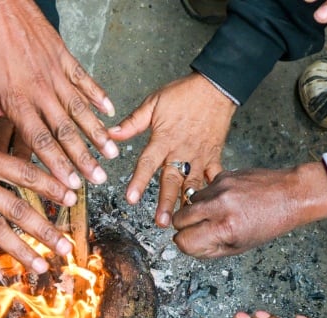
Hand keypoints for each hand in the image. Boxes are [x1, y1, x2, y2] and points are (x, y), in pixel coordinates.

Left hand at [0, 0, 117, 187]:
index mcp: (14, 96)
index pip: (41, 139)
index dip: (58, 165)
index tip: (71, 185)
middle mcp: (39, 86)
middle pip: (66, 130)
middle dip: (84, 158)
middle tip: (100, 179)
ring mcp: (54, 69)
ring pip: (80, 108)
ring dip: (97, 133)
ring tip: (112, 152)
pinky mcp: (61, 52)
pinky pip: (84, 77)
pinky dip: (98, 94)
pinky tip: (109, 110)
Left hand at [109, 72, 235, 227]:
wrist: (216, 86)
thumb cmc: (184, 93)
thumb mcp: (153, 103)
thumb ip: (132, 123)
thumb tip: (109, 133)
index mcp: (164, 139)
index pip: (147, 163)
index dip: (139, 181)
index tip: (131, 198)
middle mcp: (182, 150)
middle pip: (171, 180)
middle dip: (166, 202)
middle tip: (162, 222)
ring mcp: (199, 155)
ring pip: (193, 183)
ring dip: (188, 202)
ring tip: (185, 220)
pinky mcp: (214, 156)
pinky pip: (215, 176)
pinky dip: (214, 191)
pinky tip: (211, 207)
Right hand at [171, 163, 326, 258]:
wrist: (290, 193)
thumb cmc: (270, 223)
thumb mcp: (240, 246)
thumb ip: (210, 249)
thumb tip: (188, 245)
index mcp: (225, 228)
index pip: (183, 240)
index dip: (187, 245)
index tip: (195, 243)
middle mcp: (219, 206)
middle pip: (178, 220)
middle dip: (185, 228)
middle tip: (201, 229)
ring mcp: (219, 188)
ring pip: (188, 203)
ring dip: (197, 211)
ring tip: (217, 214)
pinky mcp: (222, 175)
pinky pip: (203, 191)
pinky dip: (209, 198)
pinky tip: (227, 201)